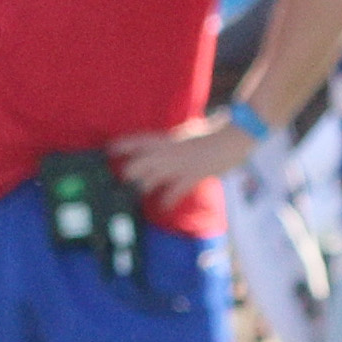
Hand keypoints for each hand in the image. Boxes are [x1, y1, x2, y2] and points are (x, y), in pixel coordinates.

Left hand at [110, 115, 254, 213]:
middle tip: (123, 181)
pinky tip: (162, 209)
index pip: (136, 141)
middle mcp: (166, 153)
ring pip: (149, 181)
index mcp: (165, 139)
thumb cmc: (211, 132)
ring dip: (143, 189)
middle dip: (128, 175)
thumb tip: (161, 146)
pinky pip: (173, 193)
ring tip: (138, 195)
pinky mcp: (190, 177)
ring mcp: (177, 166)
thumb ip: (171, 141)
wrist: (232, 138)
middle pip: (136, 166)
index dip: (121, 146)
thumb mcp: (185, 132)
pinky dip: (166, 202)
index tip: (108, 151)